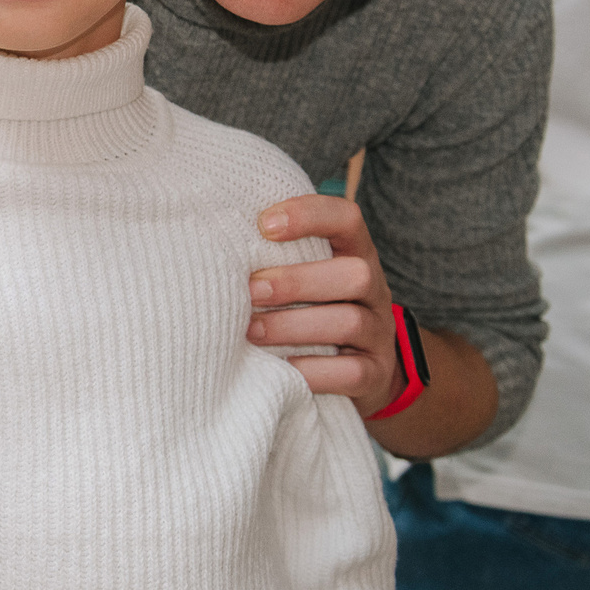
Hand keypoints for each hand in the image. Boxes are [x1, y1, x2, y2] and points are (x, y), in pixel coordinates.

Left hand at [245, 193, 401, 414]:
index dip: (310, 215)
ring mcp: (379, 334)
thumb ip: (274, 255)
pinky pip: (351, 372)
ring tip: (251, 331)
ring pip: (351, 322)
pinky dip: (312, 370)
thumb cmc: (311, 309)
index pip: (346, 219)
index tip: (263, 224)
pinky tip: (279, 368)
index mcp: (355, 254)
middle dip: (297, 281)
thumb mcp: (304, 276)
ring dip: (294, 325)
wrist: (357, 373)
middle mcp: (375, 290)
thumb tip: (210, 239)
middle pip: (356, 273)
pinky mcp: (375, 375)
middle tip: (250, 290)